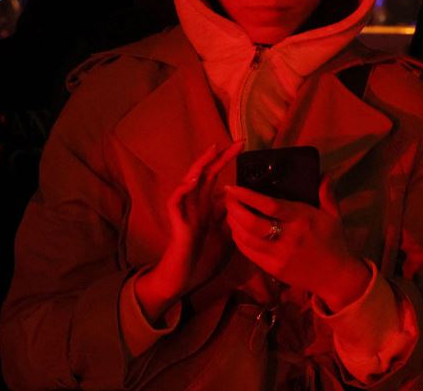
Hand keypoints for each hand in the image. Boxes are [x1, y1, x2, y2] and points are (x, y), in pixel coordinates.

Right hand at [134, 141, 242, 321]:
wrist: (185, 279)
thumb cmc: (204, 260)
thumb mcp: (227, 237)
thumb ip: (233, 219)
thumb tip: (248, 204)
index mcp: (207, 205)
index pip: (217, 177)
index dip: (227, 161)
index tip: (243, 147)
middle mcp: (195, 203)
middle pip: (206, 173)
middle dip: (220, 157)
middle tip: (237, 142)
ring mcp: (184, 210)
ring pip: (189, 180)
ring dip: (200, 165)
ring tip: (213, 151)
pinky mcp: (175, 221)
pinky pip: (175, 200)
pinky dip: (183, 188)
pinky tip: (193, 180)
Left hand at [224, 179, 372, 311]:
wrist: (336, 278)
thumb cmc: (333, 242)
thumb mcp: (333, 215)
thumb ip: (326, 193)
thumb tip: (323, 173)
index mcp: (302, 220)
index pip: (270, 206)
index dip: (248, 196)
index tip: (233, 186)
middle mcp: (288, 238)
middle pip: (252, 223)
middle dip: (234, 208)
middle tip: (228, 196)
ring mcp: (278, 256)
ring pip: (246, 238)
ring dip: (233, 222)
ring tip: (229, 209)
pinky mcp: (272, 269)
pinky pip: (248, 252)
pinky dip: (237, 238)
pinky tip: (236, 228)